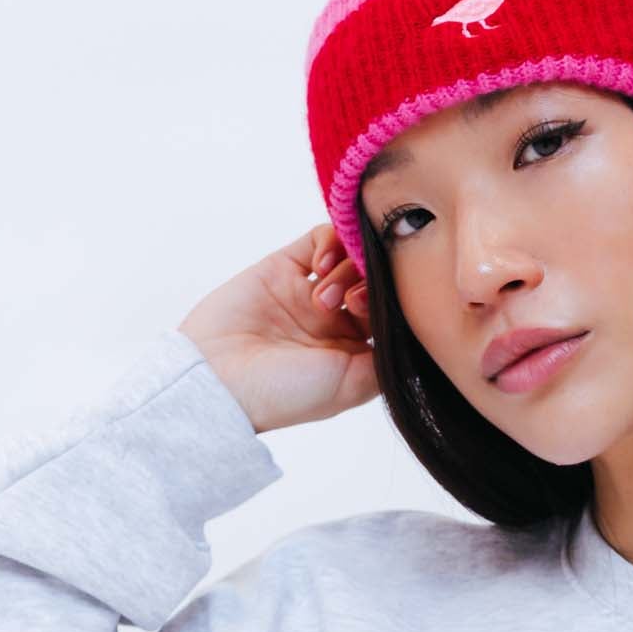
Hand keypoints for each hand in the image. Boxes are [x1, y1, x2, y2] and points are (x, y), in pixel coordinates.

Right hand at [177, 223, 375, 434]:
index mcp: (353, 354)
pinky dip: (332, 241)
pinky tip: (322, 265)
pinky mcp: (283, 268)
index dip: (393, 304)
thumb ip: (388, 357)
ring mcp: (309, 293)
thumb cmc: (285, 393)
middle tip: (352, 303)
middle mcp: (334, 323)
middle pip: (375, 281)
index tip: (377, 313)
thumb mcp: (352, 387)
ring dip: (350, 268)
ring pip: (352, 257)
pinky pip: (321, 237)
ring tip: (326, 296)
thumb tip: (413, 327)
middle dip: (372, 284)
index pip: (391, 313)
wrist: (219, 380)